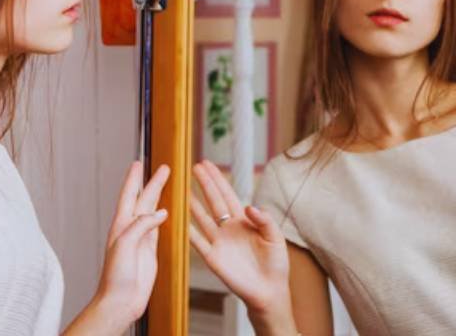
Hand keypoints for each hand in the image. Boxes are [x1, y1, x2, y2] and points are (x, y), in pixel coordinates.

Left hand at [93, 161, 169, 328]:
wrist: (121, 300)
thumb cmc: (116, 275)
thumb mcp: (125, 244)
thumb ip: (141, 225)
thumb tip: (160, 212)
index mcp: (120, 224)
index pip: (128, 195)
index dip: (133, 179)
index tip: (139, 163)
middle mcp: (130, 228)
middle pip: (143, 199)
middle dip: (152, 182)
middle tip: (163, 167)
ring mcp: (141, 239)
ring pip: (151, 210)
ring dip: (158, 196)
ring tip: (165, 182)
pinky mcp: (150, 250)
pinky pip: (158, 227)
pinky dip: (163, 216)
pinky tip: (168, 210)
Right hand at [190, 160, 292, 320]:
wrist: (269, 291)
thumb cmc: (276, 265)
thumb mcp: (275, 238)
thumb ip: (265, 220)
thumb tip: (249, 206)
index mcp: (244, 221)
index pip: (228, 195)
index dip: (218, 179)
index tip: (208, 164)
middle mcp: (228, 228)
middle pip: (213, 201)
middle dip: (204, 184)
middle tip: (193, 167)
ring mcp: (219, 242)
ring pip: (202, 218)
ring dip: (192, 204)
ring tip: (182, 189)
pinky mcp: (213, 258)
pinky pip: (197, 242)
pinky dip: (188, 231)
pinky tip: (179, 220)